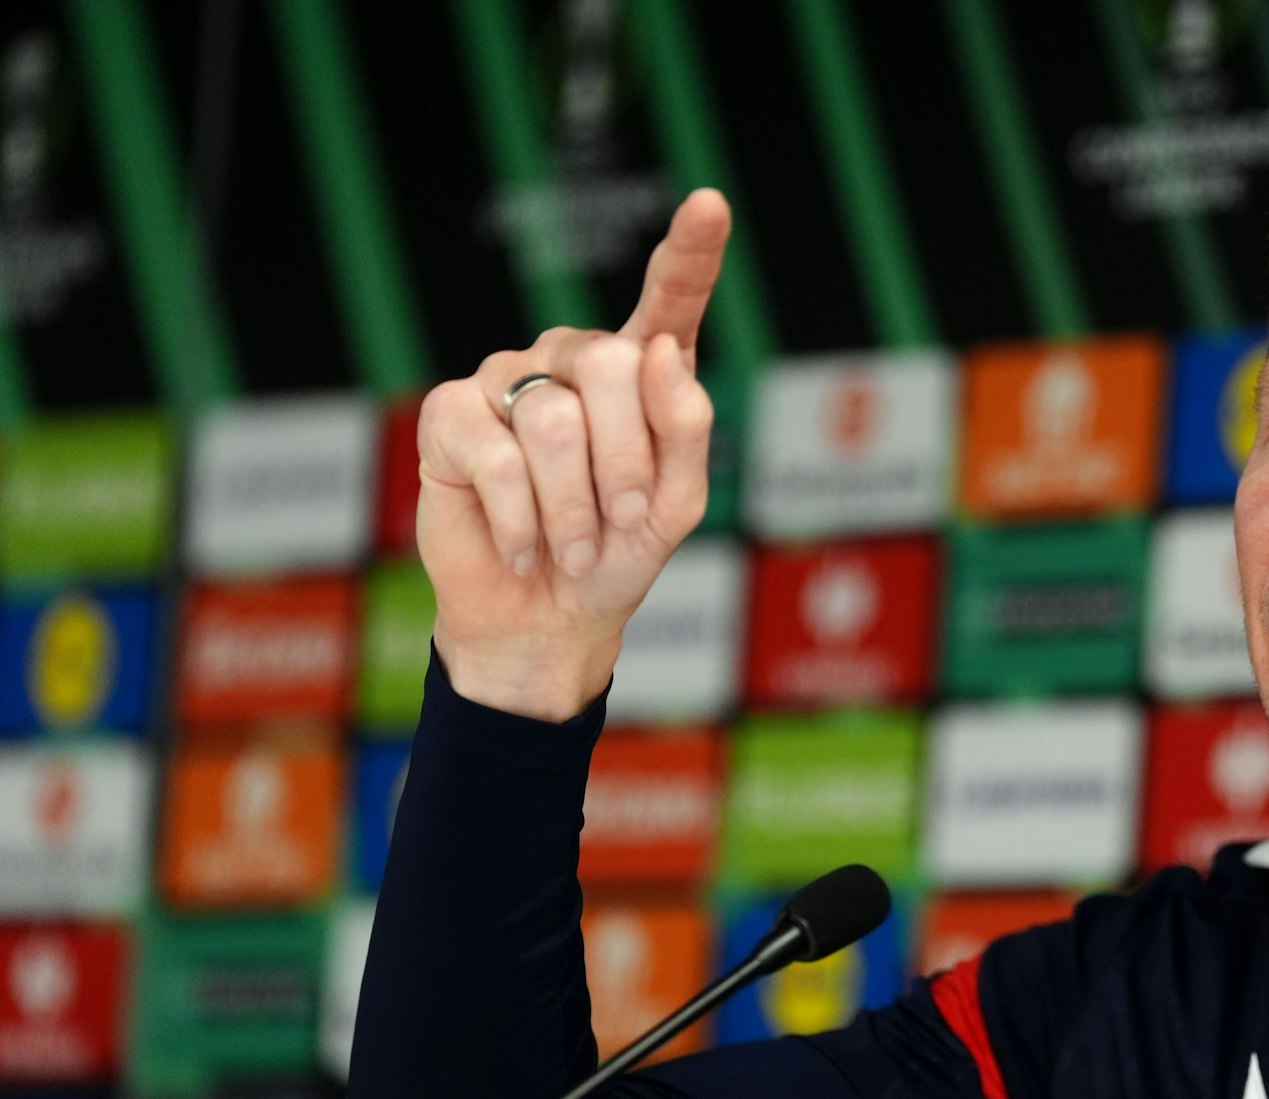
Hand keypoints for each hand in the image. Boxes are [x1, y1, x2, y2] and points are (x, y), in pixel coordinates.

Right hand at [415, 189, 730, 719]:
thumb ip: (685, 431)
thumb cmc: (616, 552)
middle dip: (626, 462)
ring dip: (575, 506)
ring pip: (554, 420)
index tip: (709, 203)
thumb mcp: (676, 506)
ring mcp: (507, 380)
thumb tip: (659, 354)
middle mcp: (572, 360)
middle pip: (610, 364)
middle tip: (620, 521)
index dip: (690, 251)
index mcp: (639, 372)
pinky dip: (523, 520)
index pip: (669, 298)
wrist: (546, 617)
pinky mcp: (451, 416)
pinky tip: (525, 547)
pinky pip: (496, 457)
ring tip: (574, 547)